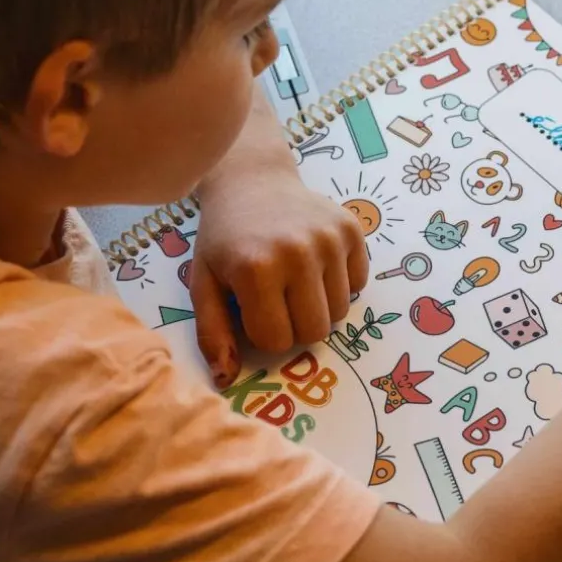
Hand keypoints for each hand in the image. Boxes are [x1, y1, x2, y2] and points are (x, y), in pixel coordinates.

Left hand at [189, 170, 368, 389]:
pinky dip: (340, 284)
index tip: (252, 308)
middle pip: (315, 332)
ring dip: (319, 307)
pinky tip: (316, 264)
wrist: (253, 181)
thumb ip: (212, 332)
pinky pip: (358, 284)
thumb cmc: (224, 237)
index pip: (277, 341)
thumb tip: (226, 379)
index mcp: (256, 268)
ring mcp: (330, 238)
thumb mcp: (204, 282)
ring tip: (296, 281)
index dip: (263, 332)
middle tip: (277, 301)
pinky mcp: (352, 229)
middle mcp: (298, 252)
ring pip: (341, 313)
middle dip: (295, 326)